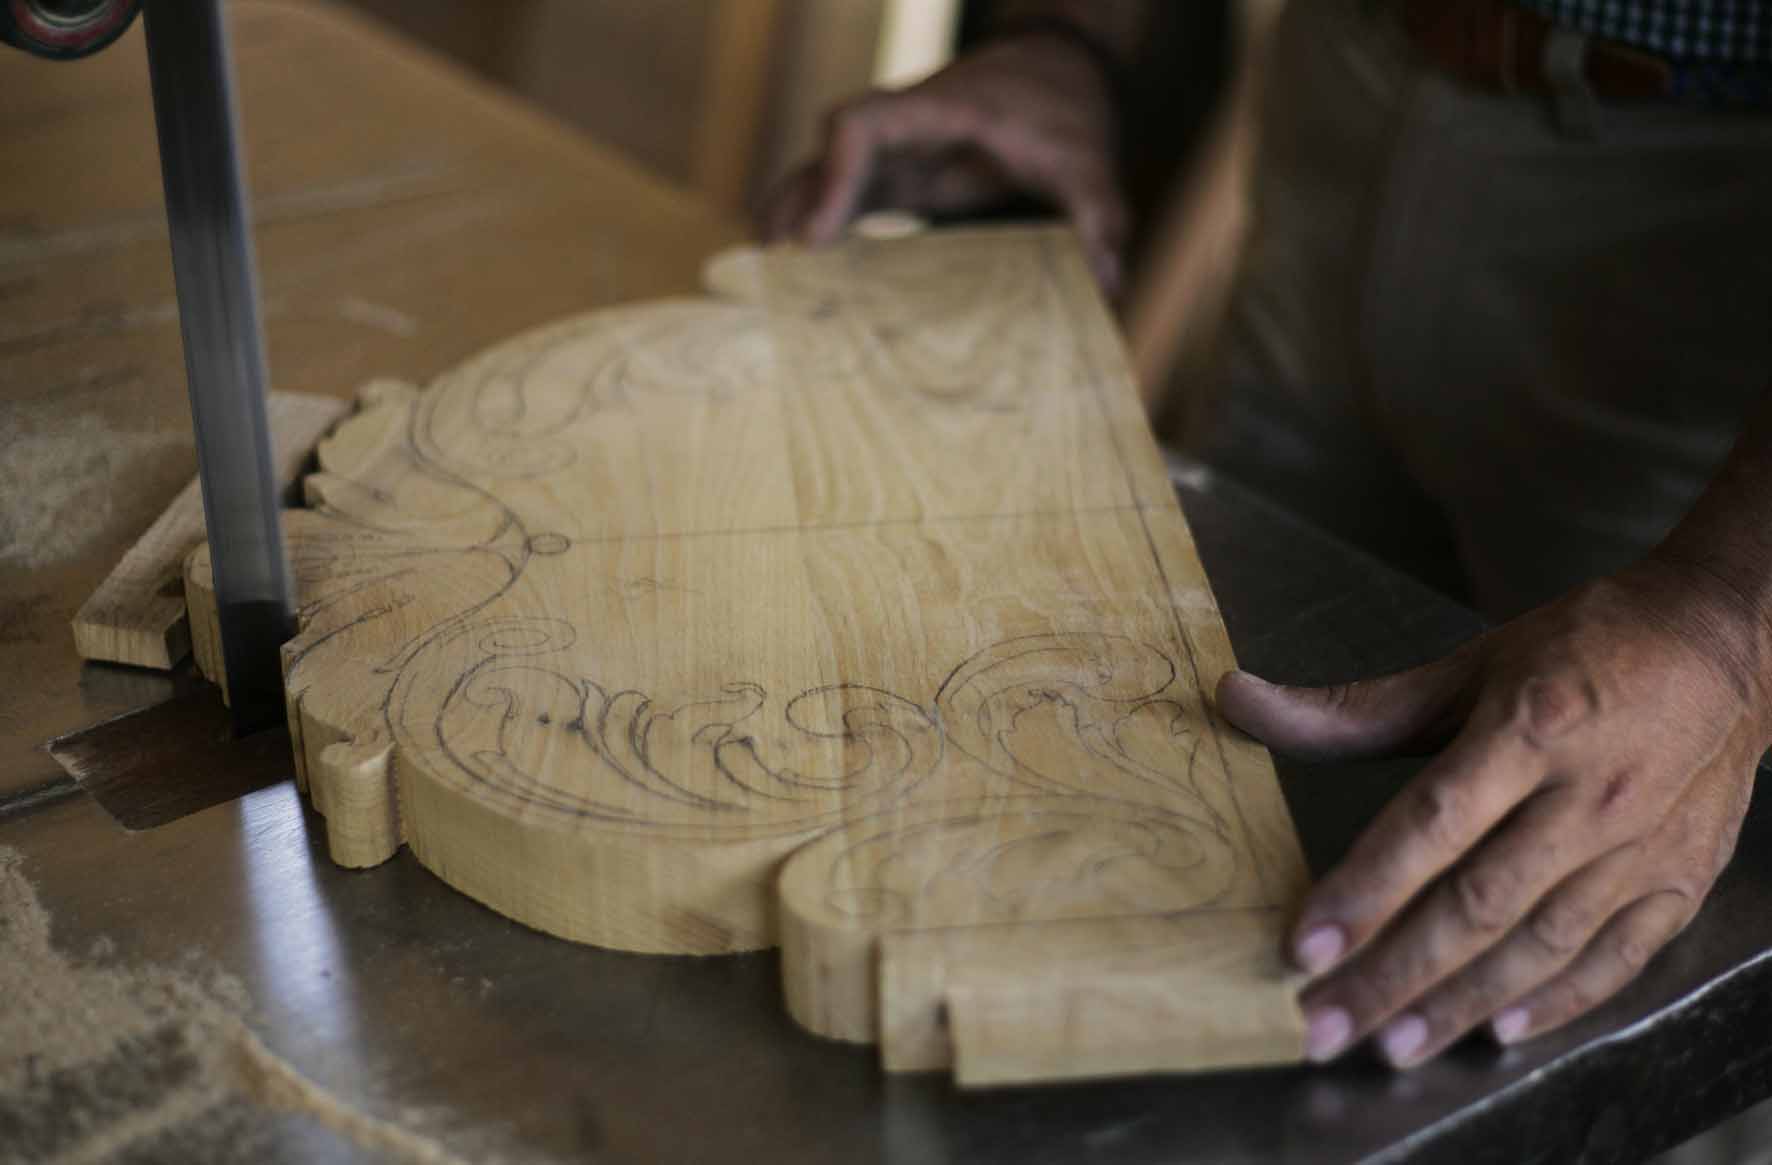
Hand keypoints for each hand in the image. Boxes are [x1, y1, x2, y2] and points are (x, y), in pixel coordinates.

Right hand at [757, 33, 1128, 295]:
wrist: (1062, 71)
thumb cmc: (1067, 112)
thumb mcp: (1091, 165)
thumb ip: (1100, 217)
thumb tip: (1109, 283)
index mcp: (937, 114)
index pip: (859, 126)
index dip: (831, 176)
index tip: (819, 237)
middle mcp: (903, 129)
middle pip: (823, 156)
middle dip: (793, 210)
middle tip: (771, 277)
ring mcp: (895, 150)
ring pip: (822, 172)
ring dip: (792, 216)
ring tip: (766, 279)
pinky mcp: (898, 172)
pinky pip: (840, 190)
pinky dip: (814, 221)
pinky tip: (798, 268)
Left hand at [1217, 558, 1771, 1066]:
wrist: (1728, 641)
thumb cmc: (1585, 649)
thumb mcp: (1469, 665)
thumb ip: (1354, 706)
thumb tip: (1239, 701)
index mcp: (1529, 728)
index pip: (1432, 822)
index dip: (1366, 888)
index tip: (1305, 944)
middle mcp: (1588, 795)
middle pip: (1479, 902)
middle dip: (1393, 973)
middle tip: (1324, 1023)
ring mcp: (1642, 845)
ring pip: (1541, 942)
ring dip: (1462, 1002)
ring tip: (1394, 1044)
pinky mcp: (1683, 878)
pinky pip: (1617, 955)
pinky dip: (1559, 999)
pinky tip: (1500, 1029)